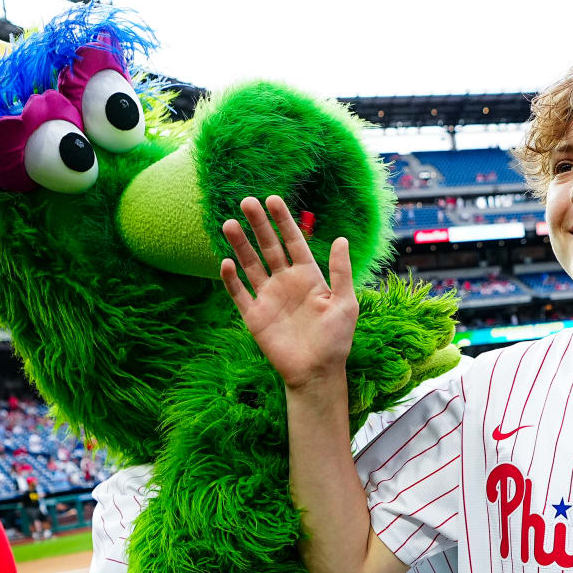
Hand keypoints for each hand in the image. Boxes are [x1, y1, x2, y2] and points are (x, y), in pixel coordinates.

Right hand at [219, 194, 357, 390]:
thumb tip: (341, 238)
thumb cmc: (336, 340)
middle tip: (246, 201)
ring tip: (229, 224)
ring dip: (240, 245)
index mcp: (308, 276)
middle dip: (258, 225)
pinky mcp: (254, 316)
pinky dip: (231, 279)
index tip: (272, 199)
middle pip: (268, 247)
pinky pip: (239, 294)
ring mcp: (268, 297)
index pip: (293, 242)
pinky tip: (226, 262)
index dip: (283, 221)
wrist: (317, 373)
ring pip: (250, 265)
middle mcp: (285, 282)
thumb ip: (341, 272)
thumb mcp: (345, 303)